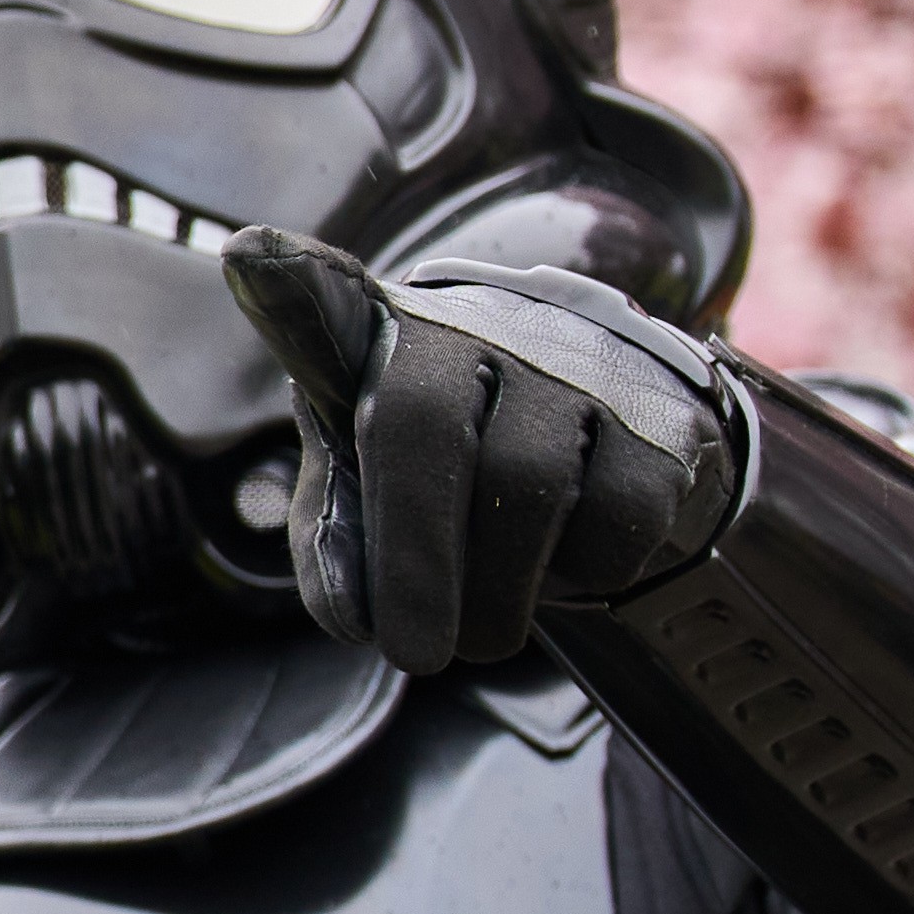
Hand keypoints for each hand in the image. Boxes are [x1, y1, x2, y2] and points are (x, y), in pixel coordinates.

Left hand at [222, 233, 742, 671]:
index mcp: (384, 339)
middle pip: (425, 428)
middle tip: (414, 656)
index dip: (291, 284)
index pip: (327, 298)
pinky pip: (617, 518)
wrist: (607, 430)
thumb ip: (337, 539)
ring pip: (527, 486)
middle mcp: (478, 327)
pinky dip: (583, 575)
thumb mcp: (372, 481)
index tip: (251, 257)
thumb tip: (356, 617)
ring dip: (498, 593)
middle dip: (417, 562)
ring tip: (482, 633)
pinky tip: (561, 571)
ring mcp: (576, 362)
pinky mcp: (662, 418)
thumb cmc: (455, 462)